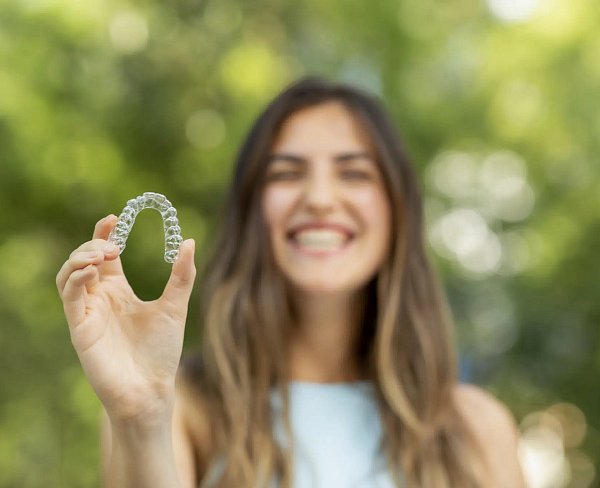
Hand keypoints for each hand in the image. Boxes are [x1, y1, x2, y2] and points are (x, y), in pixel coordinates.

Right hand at [56, 215, 195, 424]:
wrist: (152, 388)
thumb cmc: (161, 351)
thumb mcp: (175, 306)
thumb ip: (181, 275)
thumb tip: (188, 240)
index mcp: (119, 291)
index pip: (104, 255)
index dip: (104, 233)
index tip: (115, 217)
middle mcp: (100, 298)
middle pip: (83, 259)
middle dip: (93, 244)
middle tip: (113, 244)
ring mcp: (88, 312)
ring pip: (68, 275)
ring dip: (79, 258)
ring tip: (102, 253)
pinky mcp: (80, 328)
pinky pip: (69, 297)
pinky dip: (76, 279)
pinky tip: (93, 272)